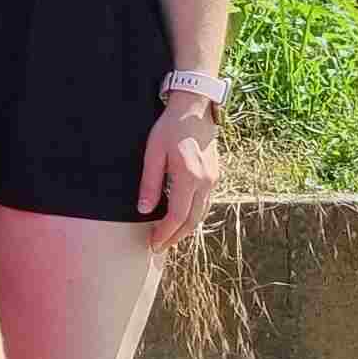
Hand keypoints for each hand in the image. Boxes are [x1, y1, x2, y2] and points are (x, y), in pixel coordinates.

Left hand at [143, 96, 223, 245]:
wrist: (195, 111)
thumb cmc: (170, 129)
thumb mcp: (153, 153)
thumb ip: (149, 182)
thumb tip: (143, 210)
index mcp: (188, 176)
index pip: (177, 215)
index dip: (164, 233)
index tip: (152, 243)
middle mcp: (205, 182)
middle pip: (192, 221)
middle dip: (174, 237)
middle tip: (157, 247)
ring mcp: (212, 180)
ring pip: (201, 214)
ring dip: (185, 230)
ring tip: (167, 238)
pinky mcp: (214, 176)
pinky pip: (205, 204)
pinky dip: (192, 217)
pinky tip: (180, 220)